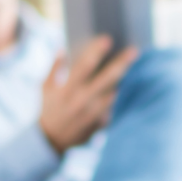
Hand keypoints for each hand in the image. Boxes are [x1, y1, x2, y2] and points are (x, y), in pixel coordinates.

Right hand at [39, 36, 137, 153]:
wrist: (51, 140)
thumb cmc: (48, 109)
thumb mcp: (45, 88)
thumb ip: (54, 68)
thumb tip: (62, 48)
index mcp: (66, 89)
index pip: (83, 66)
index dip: (95, 52)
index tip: (108, 39)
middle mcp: (81, 100)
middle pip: (106, 79)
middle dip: (121, 64)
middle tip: (134, 50)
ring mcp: (93, 113)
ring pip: (114, 93)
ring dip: (125, 79)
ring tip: (136, 64)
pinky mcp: (100, 122)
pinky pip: (114, 107)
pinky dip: (121, 96)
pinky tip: (130, 85)